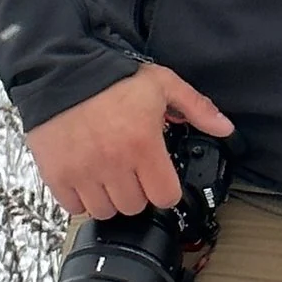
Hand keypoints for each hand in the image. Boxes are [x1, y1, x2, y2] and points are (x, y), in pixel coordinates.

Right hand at [25, 62, 233, 219]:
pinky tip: (86, 178)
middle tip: (131, 172)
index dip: (165, 190)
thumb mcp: (161, 84)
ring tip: (108, 176)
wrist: (62, 70)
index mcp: (143, 145)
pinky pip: (73, 207)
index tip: (158, 179)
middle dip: (137, 193)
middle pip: (134, 207)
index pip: (164, 197)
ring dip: (109, 198)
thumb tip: (225, 128)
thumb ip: (196, 108)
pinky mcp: (57, 174)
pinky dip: (80, 199)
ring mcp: (83, 172)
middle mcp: (114, 163)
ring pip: (104, 211)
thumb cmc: (112, 78)